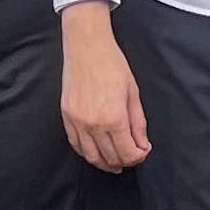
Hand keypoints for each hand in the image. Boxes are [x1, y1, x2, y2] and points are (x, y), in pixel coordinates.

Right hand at [60, 2, 149, 171]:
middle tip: (131, 157)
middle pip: (110, 158)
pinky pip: (75, 144)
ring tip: (114, 163)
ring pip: (90, 156)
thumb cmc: (112, 64)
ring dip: (104, 163)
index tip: (142, 151)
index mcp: (114, 118)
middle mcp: (93, 124)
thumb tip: (142, 145)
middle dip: (124, 161)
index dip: (138, 157)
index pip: (127, 153)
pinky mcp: (66, 116)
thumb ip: (138, 123)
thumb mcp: (133, 93)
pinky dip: (86, 152)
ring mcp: (77, 121)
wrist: (87, 46)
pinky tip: (95, 152)